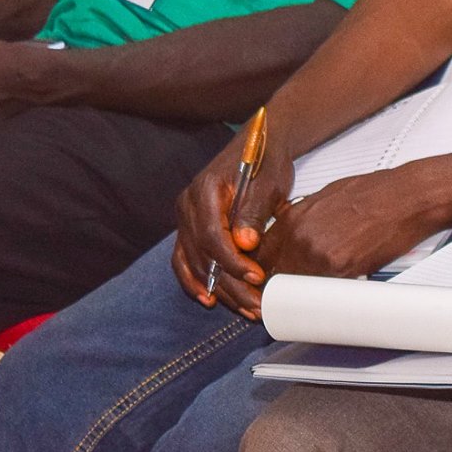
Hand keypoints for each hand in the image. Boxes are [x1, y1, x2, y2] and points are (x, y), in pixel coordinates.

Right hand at [170, 125, 292, 318]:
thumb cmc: (266, 162)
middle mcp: (188, 205)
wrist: (260, 142)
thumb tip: (244, 244)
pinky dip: (195, 280)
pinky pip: (184, 259)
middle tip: (256, 304)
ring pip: (194, 262)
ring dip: (219, 288)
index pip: (212, 235)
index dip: (233, 261)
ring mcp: (185, 217)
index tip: (256, 277)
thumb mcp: (267, 184)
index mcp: (205, 190)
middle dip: (230, 283)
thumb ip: (252, 213)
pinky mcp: (189, 227)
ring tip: (244, 308)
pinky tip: (210, 299)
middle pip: (202, 254)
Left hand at [256, 166, 451, 283]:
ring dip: (304, 294)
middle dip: (281, 286)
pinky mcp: (341, 268)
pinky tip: (332, 296)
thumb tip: (296, 237)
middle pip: (275, 274)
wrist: (409, 196)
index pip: (262, 254)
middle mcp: (300, 235)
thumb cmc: (376, 192)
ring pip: (297, 286)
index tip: (272, 281)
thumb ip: (306, 219)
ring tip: (316, 297)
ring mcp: (318, 253)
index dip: (265, 271)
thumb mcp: (329, 196)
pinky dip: (326, 297)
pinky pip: (322, 292)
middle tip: (293, 295)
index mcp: (294, 217)